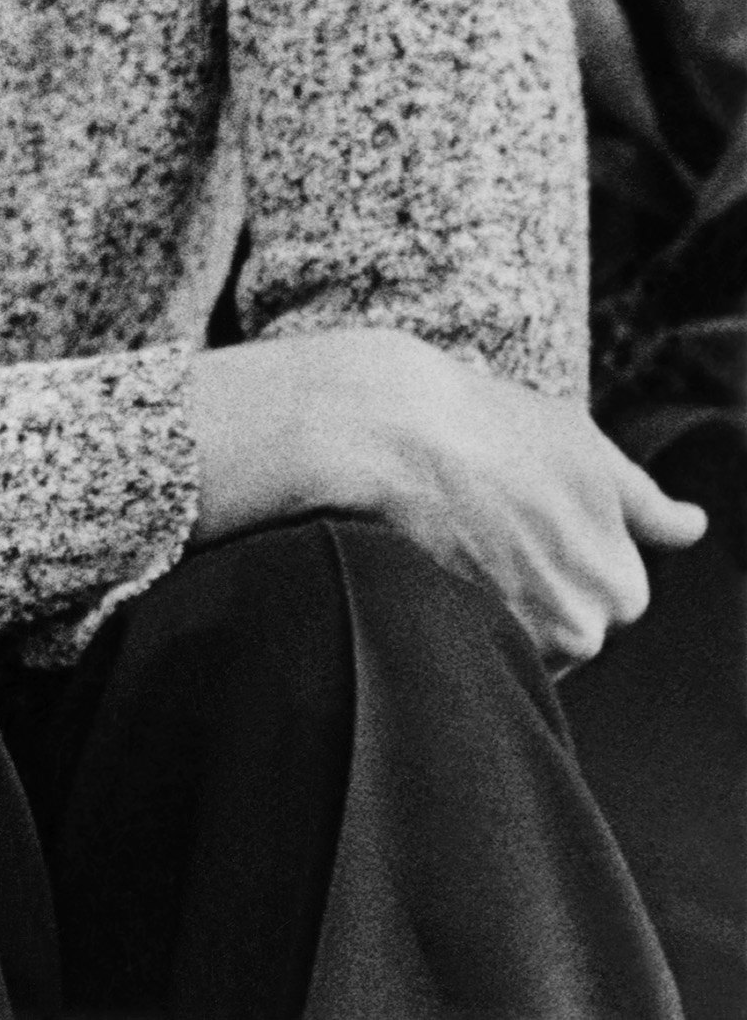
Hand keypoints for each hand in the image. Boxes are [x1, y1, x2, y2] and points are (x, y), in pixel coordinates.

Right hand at [188, 326, 708, 666]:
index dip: (557, 548)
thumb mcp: (582, 445)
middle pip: (560, 622)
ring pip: (512, 637)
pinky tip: (423, 562)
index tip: (517, 513)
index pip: (602, 594)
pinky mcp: (455, 645)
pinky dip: (445, 615)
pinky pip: (463, 648)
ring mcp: (517, 644)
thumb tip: (694, 527)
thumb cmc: (481, 425)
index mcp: (623, 587)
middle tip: (480, 521)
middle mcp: (583, 630)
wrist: (378, 431)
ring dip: (487, 601)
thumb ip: (646, 503)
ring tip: (446, 537)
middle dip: (529, 582)